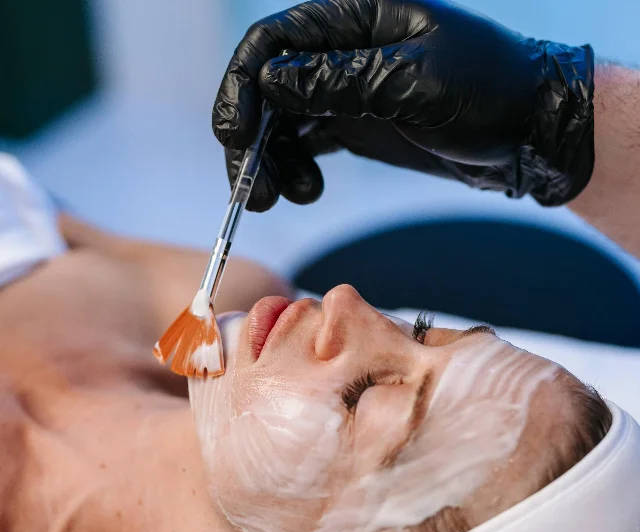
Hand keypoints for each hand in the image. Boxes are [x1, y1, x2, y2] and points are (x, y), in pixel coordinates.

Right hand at [212, 0, 593, 210]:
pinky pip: (307, 141)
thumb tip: (270, 83)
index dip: (242, 87)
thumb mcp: (411, 84)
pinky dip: (296, 167)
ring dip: (271, 160)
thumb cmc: (486, 92)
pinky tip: (306, 191)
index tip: (234, 138)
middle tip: (252, 190)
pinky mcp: (357, 122)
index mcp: (354, 17)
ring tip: (288, 196)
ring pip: (282, 119)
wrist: (529, 131)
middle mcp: (343, 48)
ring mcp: (348, 87)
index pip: (272, 42)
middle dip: (251, 138)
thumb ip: (337, 81)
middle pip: (268, 86)